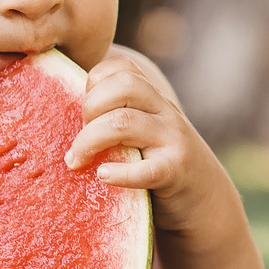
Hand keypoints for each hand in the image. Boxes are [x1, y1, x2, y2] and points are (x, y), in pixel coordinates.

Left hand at [64, 49, 229, 226]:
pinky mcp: (176, 171)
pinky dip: (119, 173)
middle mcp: (165, 111)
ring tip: (77, 162)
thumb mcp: (143, 132)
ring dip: (90, 141)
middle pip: (124, 85)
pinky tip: (103, 177)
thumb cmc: (158, 164)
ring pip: (125, 122)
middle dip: (90, 107)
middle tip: (79, 138)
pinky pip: (146, 169)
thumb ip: (117, 115)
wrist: (206, 201)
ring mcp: (173, 139)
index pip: (121, 66)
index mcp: (153, 98)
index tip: (85, 112)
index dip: (94, 82)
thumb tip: (61, 112)